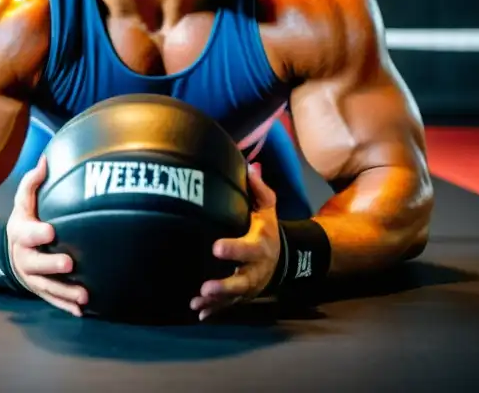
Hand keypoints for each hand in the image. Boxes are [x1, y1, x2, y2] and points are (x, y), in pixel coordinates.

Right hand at [7, 155, 88, 316]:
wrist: (6, 253)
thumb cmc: (23, 222)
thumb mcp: (22, 202)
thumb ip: (33, 182)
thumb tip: (47, 158)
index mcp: (21, 234)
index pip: (27, 233)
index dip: (37, 233)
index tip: (51, 231)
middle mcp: (25, 257)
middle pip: (36, 263)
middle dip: (52, 265)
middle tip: (69, 263)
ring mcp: (32, 276)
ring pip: (47, 287)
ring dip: (65, 292)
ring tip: (84, 296)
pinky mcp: (40, 289)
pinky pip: (52, 299)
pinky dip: (65, 305)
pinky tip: (81, 310)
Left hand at [191, 162, 280, 320]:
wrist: (281, 259)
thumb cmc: (266, 229)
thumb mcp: (268, 208)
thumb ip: (259, 189)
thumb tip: (250, 166)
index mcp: (260, 245)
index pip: (248, 248)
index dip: (234, 249)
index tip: (216, 247)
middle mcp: (255, 269)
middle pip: (242, 281)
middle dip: (224, 286)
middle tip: (205, 287)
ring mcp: (248, 286)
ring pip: (232, 298)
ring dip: (216, 301)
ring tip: (197, 300)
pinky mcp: (241, 297)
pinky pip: (227, 306)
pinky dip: (214, 311)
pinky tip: (199, 313)